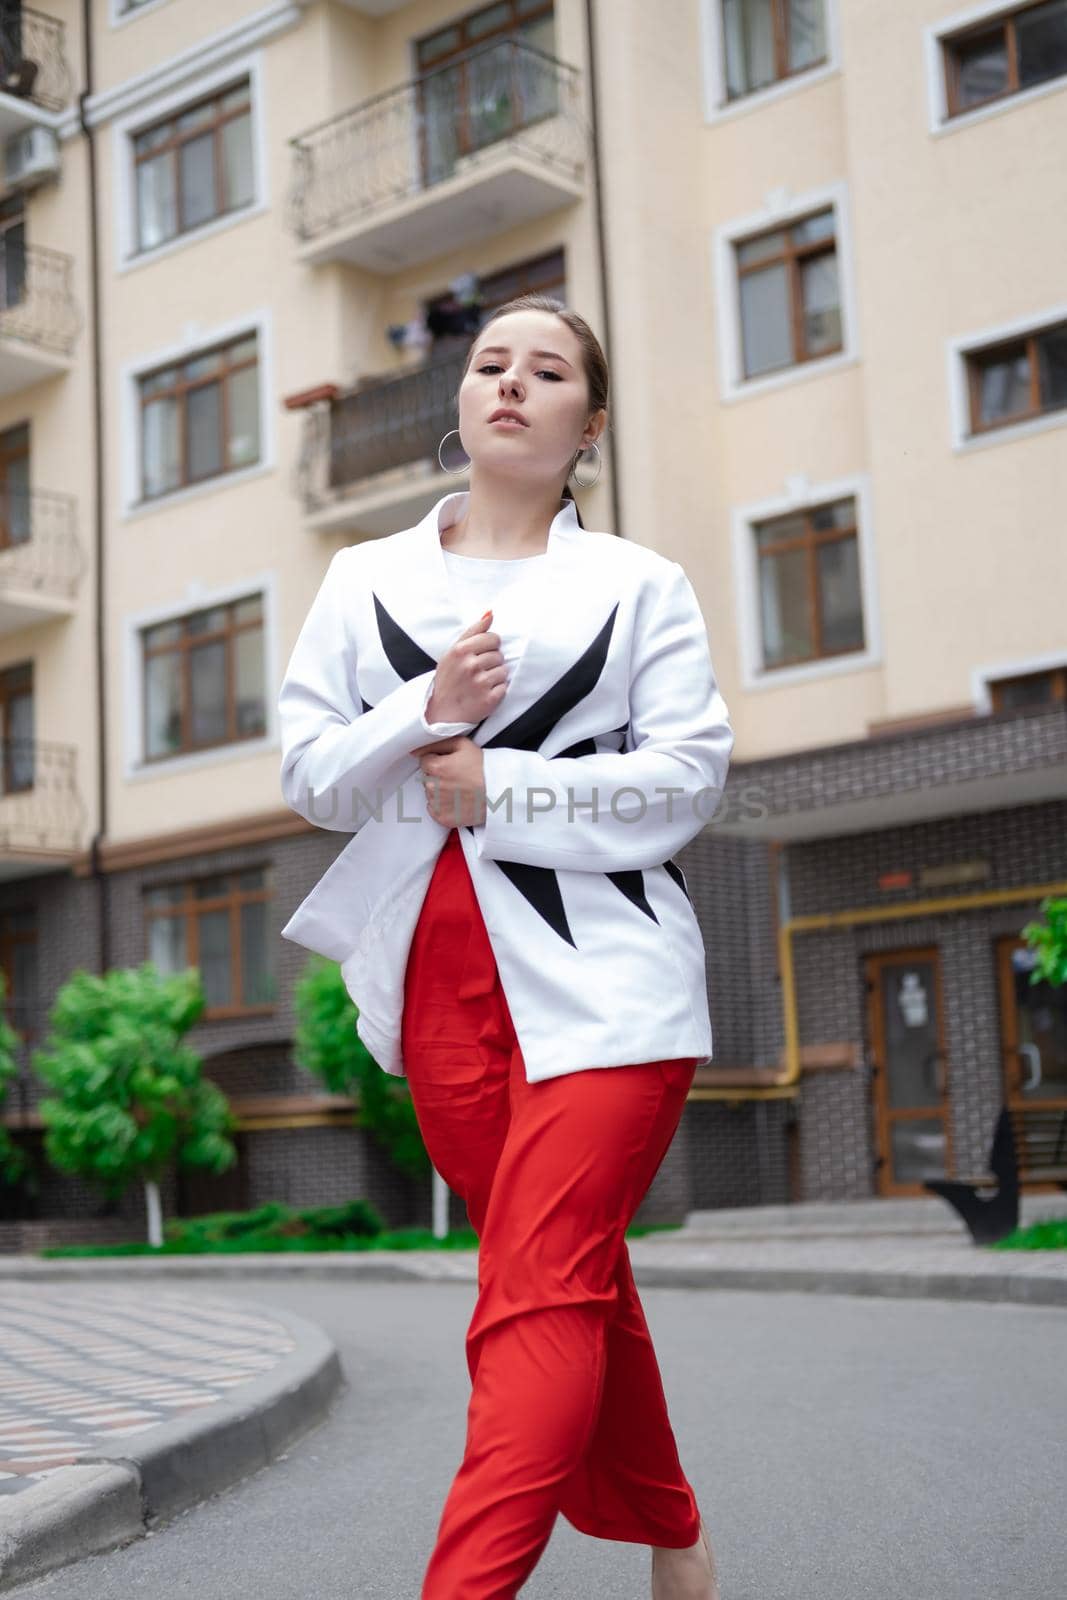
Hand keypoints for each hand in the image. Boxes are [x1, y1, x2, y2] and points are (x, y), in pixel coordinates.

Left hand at [409, 736, 486, 827]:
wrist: (500, 793)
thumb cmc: (483, 767)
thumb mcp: (463, 744)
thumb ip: (437, 742)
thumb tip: (415, 750)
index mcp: (435, 767)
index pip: (424, 761)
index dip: (438, 761)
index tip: (451, 764)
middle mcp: (432, 786)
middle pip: (427, 778)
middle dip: (438, 776)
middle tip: (458, 777)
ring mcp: (437, 804)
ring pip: (431, 794)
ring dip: (440, 791)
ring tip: (459, 789)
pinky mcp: (442, 818)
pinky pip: (434, 809)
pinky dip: (443, 806)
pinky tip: (457, 801)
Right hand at [425, 610, 506, 724]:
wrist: (441, 712)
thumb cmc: (448, 679)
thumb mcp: (453, 652)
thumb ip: (472, 631)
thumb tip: (491, 614)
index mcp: (460, 650)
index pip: (493, 639)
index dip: (490, 647)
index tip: (480, 655)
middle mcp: (470, 665)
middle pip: (499, 655)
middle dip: (491, 663)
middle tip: (477, 673)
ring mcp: (480, 683)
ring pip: (504, 671)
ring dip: (495, 677)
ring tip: (480, 683)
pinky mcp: (489, 699)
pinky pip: (505, 687)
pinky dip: (497, 691)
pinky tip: (484, 693)